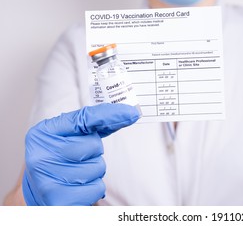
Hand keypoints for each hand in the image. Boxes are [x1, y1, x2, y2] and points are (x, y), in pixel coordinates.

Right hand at [22, 103, 139, 205]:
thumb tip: (128, 113)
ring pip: (98, 168)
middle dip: (94, 152)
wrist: (38, 191)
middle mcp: (42, 155)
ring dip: (94, 172)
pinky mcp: (59, 201)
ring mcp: (48, 179)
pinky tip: (77, 188)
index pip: (84, 119)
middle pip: (94, 146)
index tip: (132, 113)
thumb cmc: (59, 158)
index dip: (110, 115)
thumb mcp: (68, 136)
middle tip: (78, 159)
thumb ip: (95, 124)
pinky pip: (97, 188)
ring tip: (76, 174)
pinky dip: (93, 189)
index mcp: (43, 133)